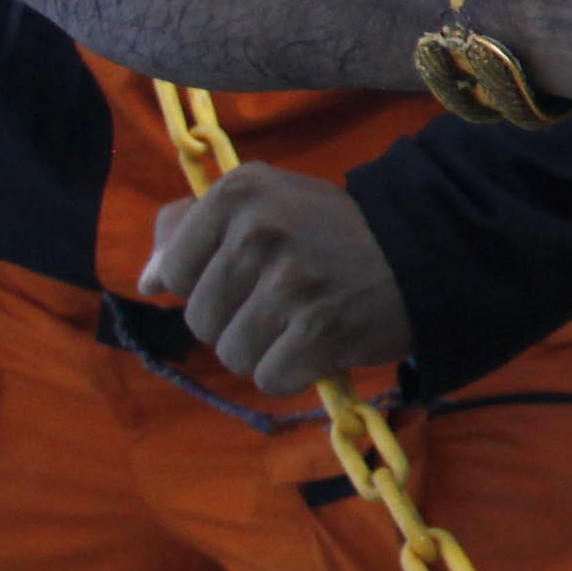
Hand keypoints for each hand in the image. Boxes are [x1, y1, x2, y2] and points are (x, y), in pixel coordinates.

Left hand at [142, 164, 411, 394]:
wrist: (425, 251)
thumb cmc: (333, 231)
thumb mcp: (263, 202)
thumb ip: (190, 229)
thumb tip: (146, 281)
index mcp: (237, 193)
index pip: (172, 270)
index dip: (205, 284)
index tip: (250, 273)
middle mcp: (258, 231)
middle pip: (198, 318)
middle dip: (235, 321)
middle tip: (284, 301)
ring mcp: (290, 282)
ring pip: (231, 354)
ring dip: (265, 351)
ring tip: (302, 324)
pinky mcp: (319, 329)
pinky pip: (270, 378)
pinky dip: (294, 372)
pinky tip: (320, 345)